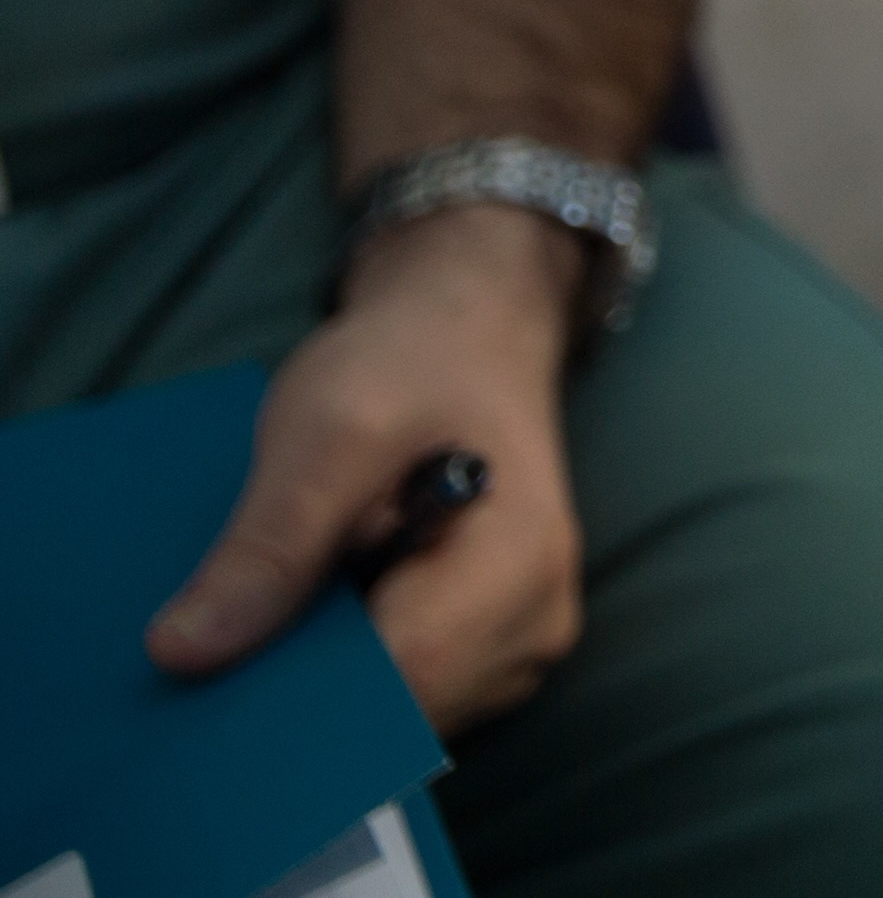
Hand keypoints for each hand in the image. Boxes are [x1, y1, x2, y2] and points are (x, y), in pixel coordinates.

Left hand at [153, 203, 589, 729]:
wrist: (468, 332)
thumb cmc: (410, 366)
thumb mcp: (324, 432)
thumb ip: (267, 546)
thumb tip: (181, 654)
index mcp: (518, 567)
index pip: (401, 682)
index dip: (296, 691)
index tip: (211, 670)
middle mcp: (536, 625)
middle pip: (396, 711)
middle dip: (302, 681)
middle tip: (236, 617)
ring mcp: (517, 644)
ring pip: (392, 714)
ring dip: (321, 673)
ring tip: (290, 593)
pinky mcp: (487, 649)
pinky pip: (401, 695)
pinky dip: (343, 665)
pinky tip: (317, 606)